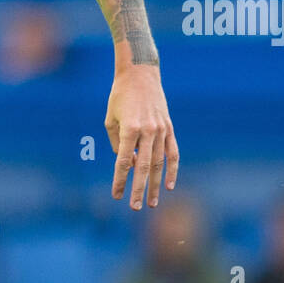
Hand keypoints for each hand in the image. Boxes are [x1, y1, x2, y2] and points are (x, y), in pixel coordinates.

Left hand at [105, 65, 179, 209]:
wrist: (140, 75)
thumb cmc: (119, 97)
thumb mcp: (111, 119)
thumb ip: (117, 143)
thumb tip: (128, 163)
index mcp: (130, 129)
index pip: (124, 162)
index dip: (120, 180)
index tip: (116, 195)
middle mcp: (147, 131)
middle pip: (143, 167)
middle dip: (138, 189)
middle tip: (135, 207)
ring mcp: (161, 130)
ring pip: (159, 163)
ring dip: (155, 185)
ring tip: (152, 203)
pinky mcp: (169, 128)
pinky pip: (173, 153)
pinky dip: (172, 170)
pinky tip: (168, 185)